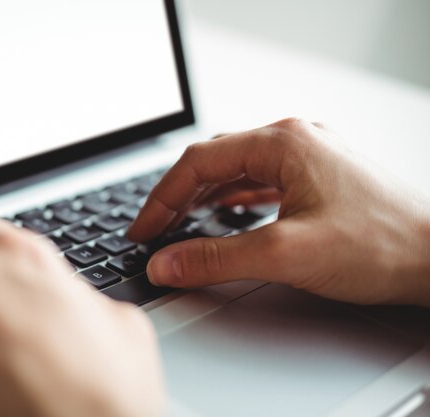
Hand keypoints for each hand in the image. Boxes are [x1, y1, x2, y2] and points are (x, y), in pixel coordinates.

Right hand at [128, 118, 429, 306]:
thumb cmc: (382, 245)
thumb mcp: (286, 254)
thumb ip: (216, 258)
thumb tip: (166, 264)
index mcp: (282, 142)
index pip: (198, 162)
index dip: (161, 199)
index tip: (143, 231)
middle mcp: (294, 141)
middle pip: (215, 162)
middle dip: (178, 197)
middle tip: (155, 231)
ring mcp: (308, 157)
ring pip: (237, 171)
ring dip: (204, 197)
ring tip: (178, 224)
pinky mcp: (318, 178)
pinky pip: (260, 182)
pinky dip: (233, 200)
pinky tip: (223, 214)